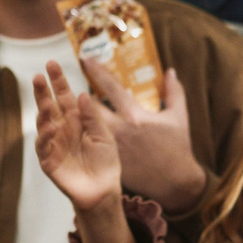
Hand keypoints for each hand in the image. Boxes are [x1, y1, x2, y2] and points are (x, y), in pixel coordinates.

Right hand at [33, 63, 123, 215]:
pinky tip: (51, 128)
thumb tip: (80, 94)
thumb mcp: (104, 135)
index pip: (64, 96)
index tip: (52, 64)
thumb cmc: (106, 162)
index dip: (58, 81)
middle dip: (42, 91)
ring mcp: (53, 144)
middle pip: (48, 105)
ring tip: (46, 103)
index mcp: (75, 119)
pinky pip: (43, 147)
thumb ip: (92, 116)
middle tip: (38, 76)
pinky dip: (45, 137)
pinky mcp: (48, 161)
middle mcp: (61, 129)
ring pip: (43, 124)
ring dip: (43, 113)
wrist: (104, 190)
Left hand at [79, 61, 204, 213]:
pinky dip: (82, 135)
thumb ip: (175, 93)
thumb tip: (171, 72)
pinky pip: (89, 145)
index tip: (85, 59)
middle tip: (64, 79)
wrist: (174, 184)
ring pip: (86, 126)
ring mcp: (112, 147)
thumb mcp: (179, 118)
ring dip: (76, 114)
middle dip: (78, 92)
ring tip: (64, 103)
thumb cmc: (178, 149)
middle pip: (90, 106)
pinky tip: (73, 128)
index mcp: (135, 116)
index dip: (97, 71)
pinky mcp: (109, 161)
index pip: (112, 88)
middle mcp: (120, 130)